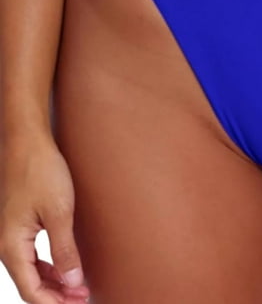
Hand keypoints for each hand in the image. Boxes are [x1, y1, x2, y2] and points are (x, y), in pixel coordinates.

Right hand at [0, 129, 89, 302]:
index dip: (54, 303)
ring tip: (78, 287)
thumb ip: (65, 250)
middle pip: (30, 282)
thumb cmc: (41, 172)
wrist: (28, 143)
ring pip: (31, 270)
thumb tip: (72, 283)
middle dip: (56, 295)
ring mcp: (12, 234)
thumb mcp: (59, 212)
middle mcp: (7, 244)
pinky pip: (32, 254)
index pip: (30, 289)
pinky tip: (65, 266)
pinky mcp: (21, 223)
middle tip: (83, 297)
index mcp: (11, 246)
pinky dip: (49, 265)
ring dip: (54, 281)